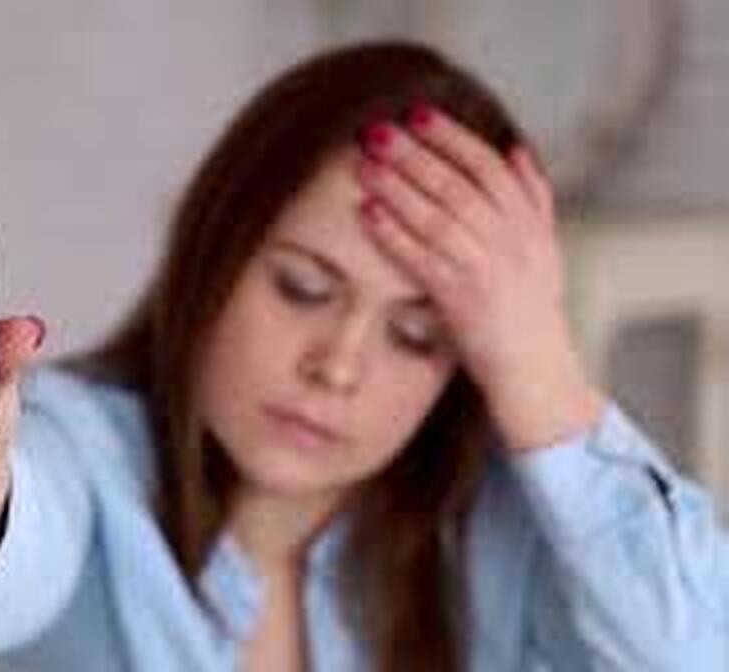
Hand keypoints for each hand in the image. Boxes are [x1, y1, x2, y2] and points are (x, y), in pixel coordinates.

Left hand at [353, 104, 603, 451]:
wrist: (537, 371)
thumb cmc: (532, 309)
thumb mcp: (544, 247)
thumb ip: (532, 197)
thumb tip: (515, 148)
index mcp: (528, 223)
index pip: (488, 166)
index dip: (452, 137)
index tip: (419, 113)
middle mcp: (510, 241)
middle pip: (457, 185)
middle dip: (414, 154)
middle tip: (378, 131)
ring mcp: (485, 270)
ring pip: (437, 217)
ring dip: (398, 187)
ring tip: (365, 164)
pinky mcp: (461, 300)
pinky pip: (422, 259)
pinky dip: (394, 234)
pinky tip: (368, 213)